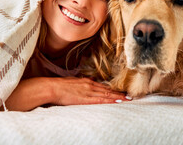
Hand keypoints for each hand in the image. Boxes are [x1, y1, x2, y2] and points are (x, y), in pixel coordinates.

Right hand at [4, 77, 130, 110]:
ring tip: (127, 99)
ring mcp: (89, 91)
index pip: (103, 86)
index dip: (113, 90)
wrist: (52, 87)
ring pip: (106, 95)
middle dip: (119, 93)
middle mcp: (90, 85)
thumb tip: (90, 81)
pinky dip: (110, 100)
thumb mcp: (74, 82)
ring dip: (117, 97)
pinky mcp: (85, 98)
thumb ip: (83, 83)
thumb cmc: (61, 86)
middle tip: (129, 96)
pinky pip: (100, 100)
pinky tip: (117, 101)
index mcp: (87, 81)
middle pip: (107, 90)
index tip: (122, 91)